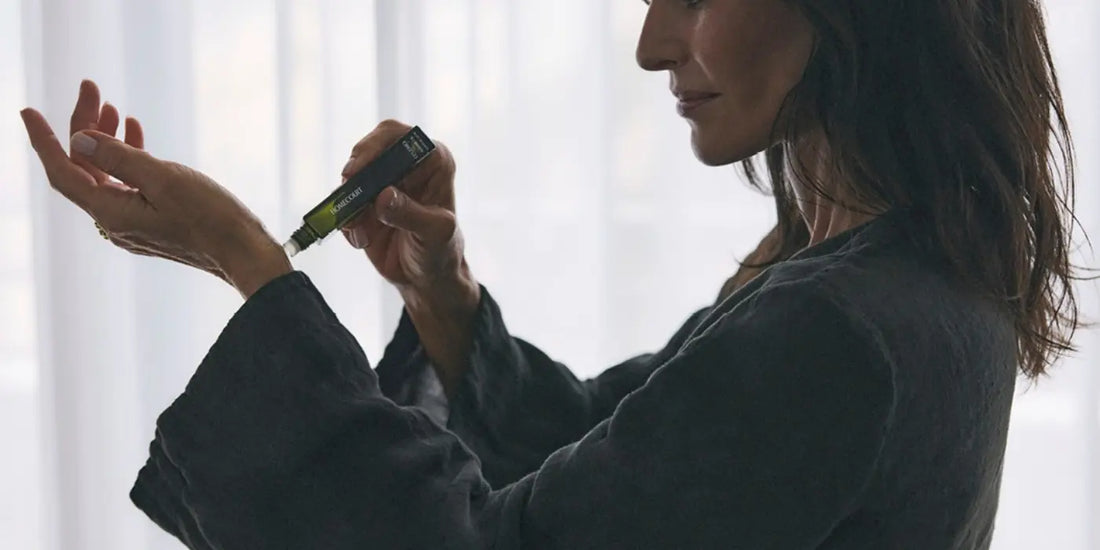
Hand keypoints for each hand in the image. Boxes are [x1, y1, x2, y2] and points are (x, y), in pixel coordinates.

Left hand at [20, 80, 290, 298]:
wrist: (244, 252)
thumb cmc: (211, 217)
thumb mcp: (164, 179)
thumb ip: (119, 157)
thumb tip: (79, 140)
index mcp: (111, 213)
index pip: (63, 172)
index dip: (44, 140)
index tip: (29, 110)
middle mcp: (114, 222)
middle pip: (84, 169)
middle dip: (84, 127)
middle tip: (93, 89)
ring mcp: (133, 223)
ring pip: (105, 176)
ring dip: (105, 140)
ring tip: (112, 108)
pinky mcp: (151, 221)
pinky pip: (126, 185)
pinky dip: (127, 158)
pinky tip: (135, 135)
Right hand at [340, 120, 478, 395]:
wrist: (426, 280)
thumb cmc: (441, 251)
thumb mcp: (434, 234)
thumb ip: (410, 214)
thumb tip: (383, 196)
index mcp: (432, 161)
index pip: (398, 136)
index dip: (376, 145)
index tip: (359, 167)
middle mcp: (405, 166)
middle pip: (368, 151)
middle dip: (355, 173)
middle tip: (347, 189)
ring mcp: (381, 184)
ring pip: (351, 179)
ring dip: (348, 203)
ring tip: (360, 230)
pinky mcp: (363, 205)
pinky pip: (343, 204)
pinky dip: (345, 222)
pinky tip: (361, 241)